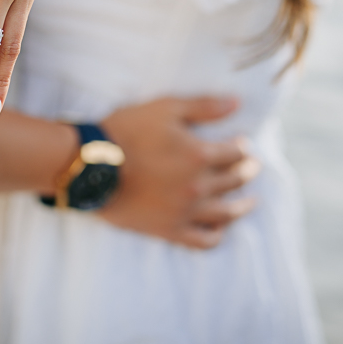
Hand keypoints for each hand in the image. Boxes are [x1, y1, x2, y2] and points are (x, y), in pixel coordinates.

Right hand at [99, 96, 259, 248]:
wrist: (90, 166)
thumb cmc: (126, 131)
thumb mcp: (164, 108)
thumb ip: (203, 106)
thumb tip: (237, 102)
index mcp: (199, 155)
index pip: (236, 153)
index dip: (243, 147)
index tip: (243, 144)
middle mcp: (198, 186)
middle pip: (235, 180)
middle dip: (247, 171)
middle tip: (252, 166)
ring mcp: (185, 212)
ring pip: (227, 213)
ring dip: (243, 206)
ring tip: (249, 200)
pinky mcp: (170, 230)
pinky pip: (204, 240)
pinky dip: (218, 234)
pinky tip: (221, 227)